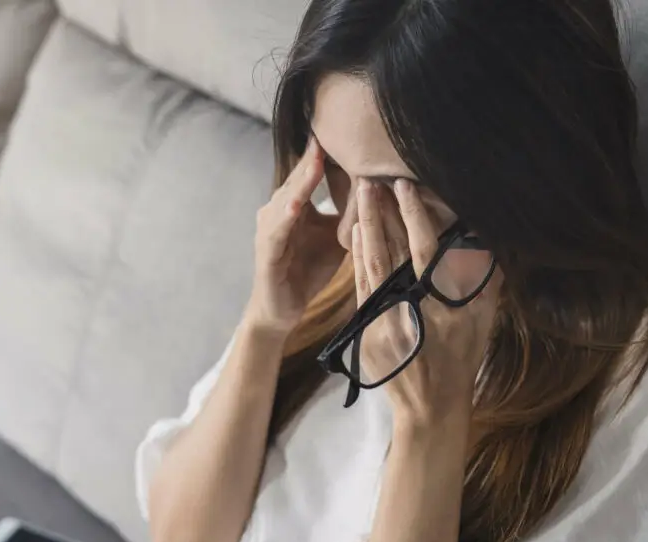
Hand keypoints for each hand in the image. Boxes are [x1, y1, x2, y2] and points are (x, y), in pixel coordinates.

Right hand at [245, 137, 345, 336]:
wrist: (282, 309)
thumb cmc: (307, 271)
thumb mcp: (336, 238)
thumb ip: (350, 216)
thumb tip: (381, 193)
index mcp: (295, 204)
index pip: (313, 171)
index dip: (328, 152)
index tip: (349, 126)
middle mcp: (278, 208)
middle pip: (300, 176)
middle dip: (316, 154)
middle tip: (334, 125)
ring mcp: (270, 227)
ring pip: (289, 195)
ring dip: (303, 177)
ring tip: (318, 155)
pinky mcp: (266, 248)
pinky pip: (278, 228)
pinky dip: (287, 214)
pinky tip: (297, 202)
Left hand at [351, 178, 501, 425]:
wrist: (429, 406)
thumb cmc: (461, 360)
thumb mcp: (482, 322)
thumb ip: (484, 281)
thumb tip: (486, 240)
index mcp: (441, 306)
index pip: (425, 252)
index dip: (413, 218)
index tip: (404, 187)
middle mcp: (409, 311)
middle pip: (389, 253)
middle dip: (379, 214)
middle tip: (369, 180)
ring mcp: (383, 322)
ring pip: (370, 266)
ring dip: (364, 229)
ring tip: (359, 197)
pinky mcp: (365, 331)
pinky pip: (360, 286)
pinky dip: (357, 258)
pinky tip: (354, 234)